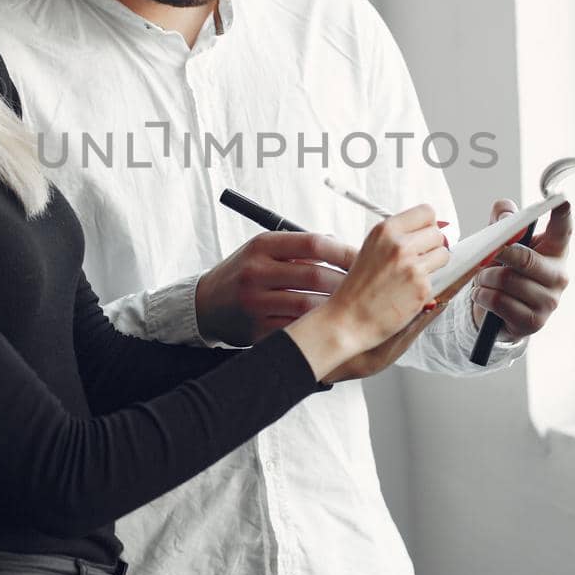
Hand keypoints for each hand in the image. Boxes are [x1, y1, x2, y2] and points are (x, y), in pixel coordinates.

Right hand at [194, 231, 355, 345]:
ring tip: (354, 308)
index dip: (343, 252)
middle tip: (368, 288)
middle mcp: (256, 271)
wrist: (206, 304)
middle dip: (346, 283)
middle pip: (314, 276)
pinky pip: (295, 330)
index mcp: (262, 245)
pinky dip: (316, 330)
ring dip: (335, 309)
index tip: (365, 260)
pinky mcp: (255, 330)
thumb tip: (346, 247)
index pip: (313, 244)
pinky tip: (331, 327)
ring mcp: (254, 303)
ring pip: (307, 307)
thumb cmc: (246, 272)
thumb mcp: (265, 250)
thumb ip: (301, 248)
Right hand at [285, 205, 449, 378]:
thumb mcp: (372, 249)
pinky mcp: (421, 287)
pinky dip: (427, 286)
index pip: (426, 212)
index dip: (427, 225)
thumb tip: (434, 227)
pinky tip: (408, 292)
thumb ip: (399, 236)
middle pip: (438, 234)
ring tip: (413, 276)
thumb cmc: (358, 288)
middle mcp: (399, 244)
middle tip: (416, 260)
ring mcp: (412, 266)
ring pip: (444, 254)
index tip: (422, 235)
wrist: (348, 319)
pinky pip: (439, 279)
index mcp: (385, 230)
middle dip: (432, 247)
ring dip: (434, 265)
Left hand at [469, 199, 572, 340]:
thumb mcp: (502, 242)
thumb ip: (504, 220)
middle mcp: (559, 275)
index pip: (563, 229)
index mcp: (555, 250)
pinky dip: (483, 296)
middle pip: (526, 259)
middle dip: (500, 255)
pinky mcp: (534, 321)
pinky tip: (482, 294)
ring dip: (486, 278)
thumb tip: (506, 213)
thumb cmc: (505, 269)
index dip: (562, 214)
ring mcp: (549, 301)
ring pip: (508, 281)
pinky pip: (500, 302)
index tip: (561, 200)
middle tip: (485, 257)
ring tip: (483, 279)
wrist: (497, 311)